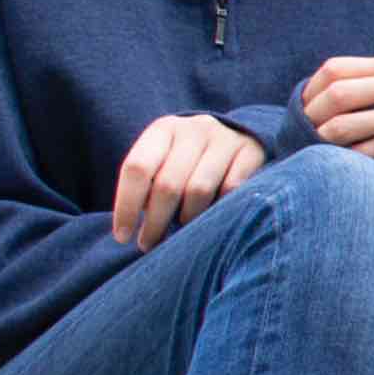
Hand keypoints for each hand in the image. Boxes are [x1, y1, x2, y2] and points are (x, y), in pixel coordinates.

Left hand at [113, 113, 264, 249]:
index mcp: (163, 130)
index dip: (127, 206)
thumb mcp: (163, 159)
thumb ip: (146, 184)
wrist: (238, 132)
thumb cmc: (188, 156)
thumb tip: (130, 227)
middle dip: (155, 222)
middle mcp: (194, 129)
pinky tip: (212, 217)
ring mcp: (225, 139)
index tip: (122, 236)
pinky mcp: (251, 151)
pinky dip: (219, 209)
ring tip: (182, 231)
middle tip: (149, 244)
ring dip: (187, 219)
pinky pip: (231, 190)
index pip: (137, 168)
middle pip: (168, 184)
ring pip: (199, 190)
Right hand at [298, 55, 373, 160]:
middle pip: (340, 95)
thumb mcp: (347, 102)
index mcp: (310, 94)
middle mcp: (306, 117)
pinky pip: (355, 156)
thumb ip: (369, 86)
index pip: (336, 71)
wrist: (317, 179)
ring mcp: (314, 144)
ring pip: (344, 126)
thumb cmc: (347, 125)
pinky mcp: (328, 170)